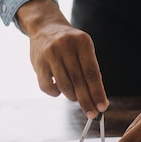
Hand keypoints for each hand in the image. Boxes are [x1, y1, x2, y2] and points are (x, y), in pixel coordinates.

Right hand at [17, 0, 108, 117]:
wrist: (45, 28)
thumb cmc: (69, 44)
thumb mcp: (83, 49)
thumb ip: (90, 71)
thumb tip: (97, 100)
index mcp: (82, 42)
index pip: (92, 72)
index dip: (97, 92)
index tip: (102, 107)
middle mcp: (66, 46)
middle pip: (78, 81)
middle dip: (86, 100)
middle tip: (92, 114)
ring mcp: (50, 53)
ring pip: (64, 85)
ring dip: (72, 96)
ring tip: (75, 97)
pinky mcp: (38, 62)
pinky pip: (47, 87)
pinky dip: (56, 93)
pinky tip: (59, 90)